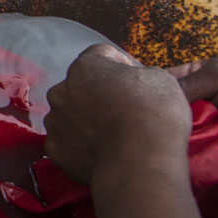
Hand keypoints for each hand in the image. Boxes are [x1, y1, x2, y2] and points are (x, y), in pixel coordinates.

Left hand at [44, 45, 192, 184]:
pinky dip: (80, 146)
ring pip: (70, 115)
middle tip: (125, 109)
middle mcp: (62, 90)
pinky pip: (67, 142)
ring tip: (114, 133)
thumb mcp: (163, 81)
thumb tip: (148, 77)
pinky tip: (102, 151)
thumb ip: (145, 74)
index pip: (102, 55)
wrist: (139, 163)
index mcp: (86, 66)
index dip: (122, 66)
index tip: (136, 80)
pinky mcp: (54, 148)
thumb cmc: (154, 116)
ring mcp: (55, 120)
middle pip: (81, 86)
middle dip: (99, 94)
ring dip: (87, 120)